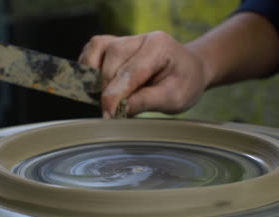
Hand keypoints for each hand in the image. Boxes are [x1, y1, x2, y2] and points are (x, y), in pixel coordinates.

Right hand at [78, 31, 208, 117]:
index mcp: (159, 46)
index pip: (130, 72)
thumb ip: (147, 101)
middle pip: (111, 62)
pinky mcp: (114, 44)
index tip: (108, 115)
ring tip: (107, 99)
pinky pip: (92, 51)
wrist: (189, 70)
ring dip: (95, 78)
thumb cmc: (184, 83)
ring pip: (97, 53)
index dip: (115, 96)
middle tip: (113, 113)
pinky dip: (89, 68)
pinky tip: (97, 86)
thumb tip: (119, 109)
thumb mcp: (174, 98)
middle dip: (108, 90)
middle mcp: (141, 38)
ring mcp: (126, 38)